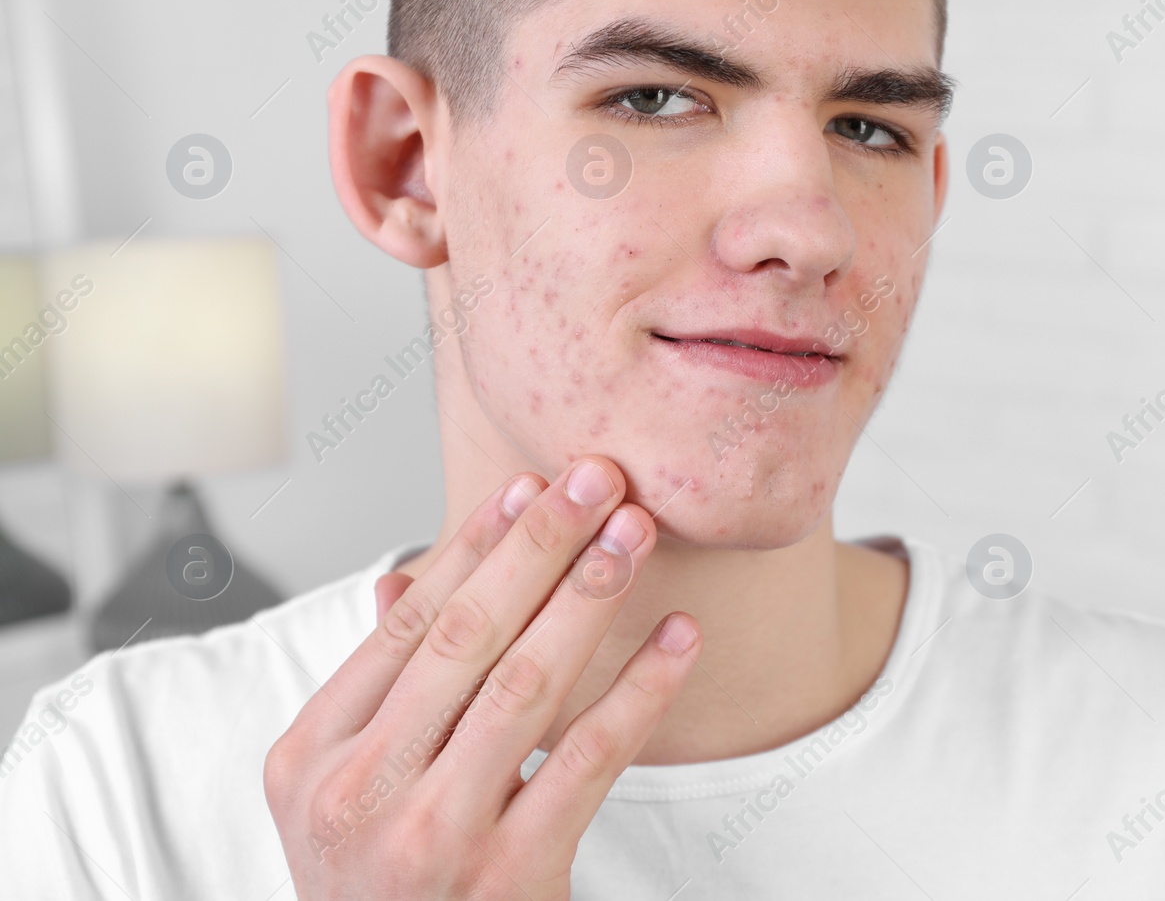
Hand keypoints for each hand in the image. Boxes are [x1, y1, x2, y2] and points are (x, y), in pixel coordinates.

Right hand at [265, 459, 700, 898]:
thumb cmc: (381, 886)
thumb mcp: (344, 793)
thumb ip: (376, 691)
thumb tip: (402, 579)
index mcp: (310, 757)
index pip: (406, 624)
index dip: (473, 546)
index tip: (529, 486)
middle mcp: (359, 793)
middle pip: (465, 637)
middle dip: (538, 546)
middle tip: (596, 479)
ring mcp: (432, 838)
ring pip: (525, 685)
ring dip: (588, 597)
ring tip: (634, 534)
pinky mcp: (508, 877)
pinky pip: (587, 760)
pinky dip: (639, 690)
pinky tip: (678, 640)